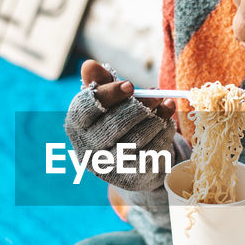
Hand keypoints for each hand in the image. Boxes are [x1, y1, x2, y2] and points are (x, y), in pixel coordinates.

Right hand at [64, 60, 177, 190]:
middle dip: (140, 106)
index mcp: (76, 127)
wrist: (133, 160)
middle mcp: (87, 150)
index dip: (110, 94)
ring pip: (135, 140)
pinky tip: (167, 123)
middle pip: (113, 125)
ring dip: (156, 119)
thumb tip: (89, 65)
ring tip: (167, 105)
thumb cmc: (117, 121)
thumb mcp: (108, 100)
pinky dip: (163, 135)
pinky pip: (151, 154)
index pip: (86, 109)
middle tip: (157, 95)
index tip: (131, 85)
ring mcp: (108, 168)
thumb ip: (100, 82)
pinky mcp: (131, 178)